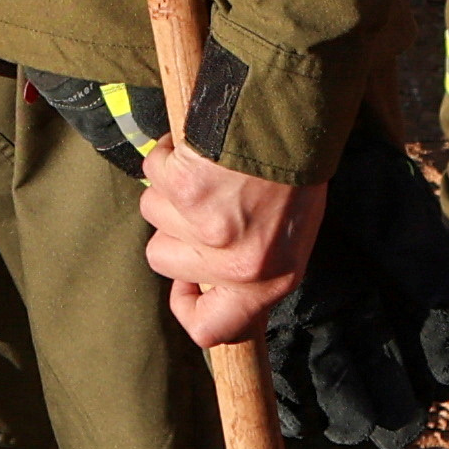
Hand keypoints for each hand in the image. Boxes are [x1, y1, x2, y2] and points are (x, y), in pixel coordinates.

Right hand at [139, 140, 328, 349]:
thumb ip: (250, 269)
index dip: (186, 303)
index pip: (209, 328)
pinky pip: (154, 172)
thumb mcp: (289, 237)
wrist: (295, 121)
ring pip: (153, 211)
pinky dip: (168, 154)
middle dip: (174, 225)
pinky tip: (199, 146)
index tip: (185, 279)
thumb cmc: (295, 174)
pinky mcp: (186, 189)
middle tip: (208, 197)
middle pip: (163, 258)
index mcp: (268, 282)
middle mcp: (237, 265)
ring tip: (211, 168)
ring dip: (171, 187)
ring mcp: (208, 229)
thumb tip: (206, 282)